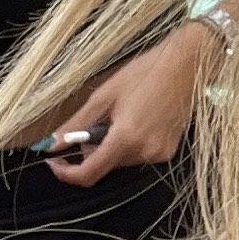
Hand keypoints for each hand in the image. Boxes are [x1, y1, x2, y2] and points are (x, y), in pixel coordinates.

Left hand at [39, 20, 220, 186]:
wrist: (187, 65)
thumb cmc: (144, 73)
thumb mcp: (104, 95)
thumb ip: (76, 124)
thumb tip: (51, 144)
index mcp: (125, 138)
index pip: (89, 174)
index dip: (66, 173)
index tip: (54, 161)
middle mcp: (144, 152)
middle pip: (104, 165)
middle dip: (92, 149)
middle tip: (97, 120)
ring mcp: (159, 154)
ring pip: (121, 161)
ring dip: (112, 145)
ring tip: (122, 115)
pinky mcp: (168, 152)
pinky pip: (138, 155)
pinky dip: (129, 144)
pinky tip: (138, 119)